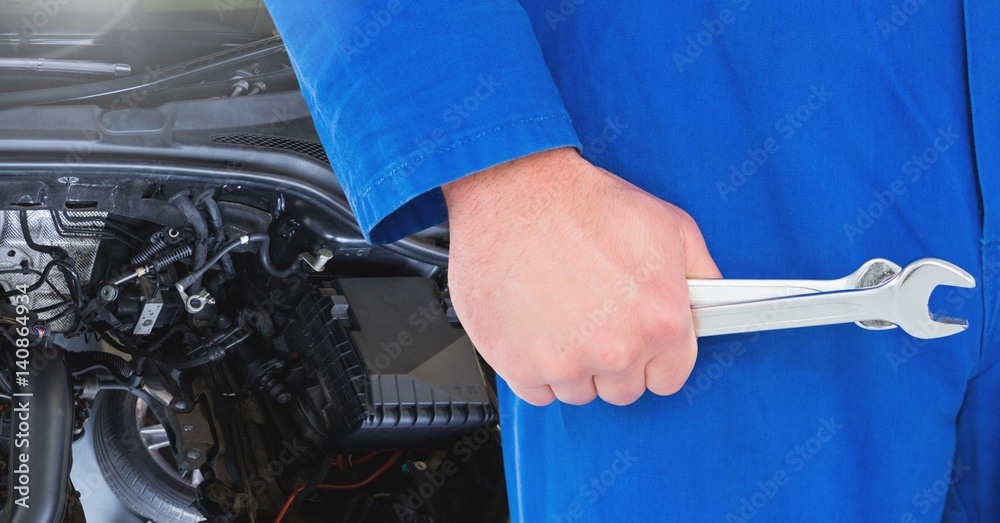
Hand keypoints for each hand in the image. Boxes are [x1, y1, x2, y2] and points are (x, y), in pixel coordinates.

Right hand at [442, 148, 720, 405]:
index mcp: (660, 321)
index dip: (654, 358)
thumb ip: (699, 273)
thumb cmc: (583, 204)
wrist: (513, 192)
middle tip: (594, 319)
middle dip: (612, 362)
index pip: (669, 378)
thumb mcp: (668, 225)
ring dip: (572, 365)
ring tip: (560, 315)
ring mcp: (566, 364)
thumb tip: (709, 303)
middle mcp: (616, 350)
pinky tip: (534, 327)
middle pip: (623, 390)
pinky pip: (537, 392)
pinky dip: (534, 368)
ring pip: (578, 392)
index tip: (640, 343)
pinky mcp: (520, 366)